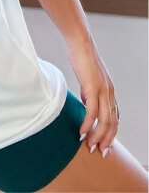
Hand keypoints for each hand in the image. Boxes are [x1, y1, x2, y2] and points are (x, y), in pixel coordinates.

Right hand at [67, 36, 118, 157]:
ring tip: (89, 146)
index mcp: (110, 92)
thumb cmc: (82, 59)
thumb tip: (86, 105)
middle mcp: (109, 93)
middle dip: (106, 140)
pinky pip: (91, 112)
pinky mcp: (92, 88)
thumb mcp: (88, 80)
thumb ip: (89, 93)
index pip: (114, 118)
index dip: (110, 133)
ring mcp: (102, 91)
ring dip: (97, 136)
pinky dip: (87, 124)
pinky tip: (82, 132)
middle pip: (112, 123)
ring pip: (104, 121)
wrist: (81, 44)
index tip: (103, 144)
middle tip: (98, 152)